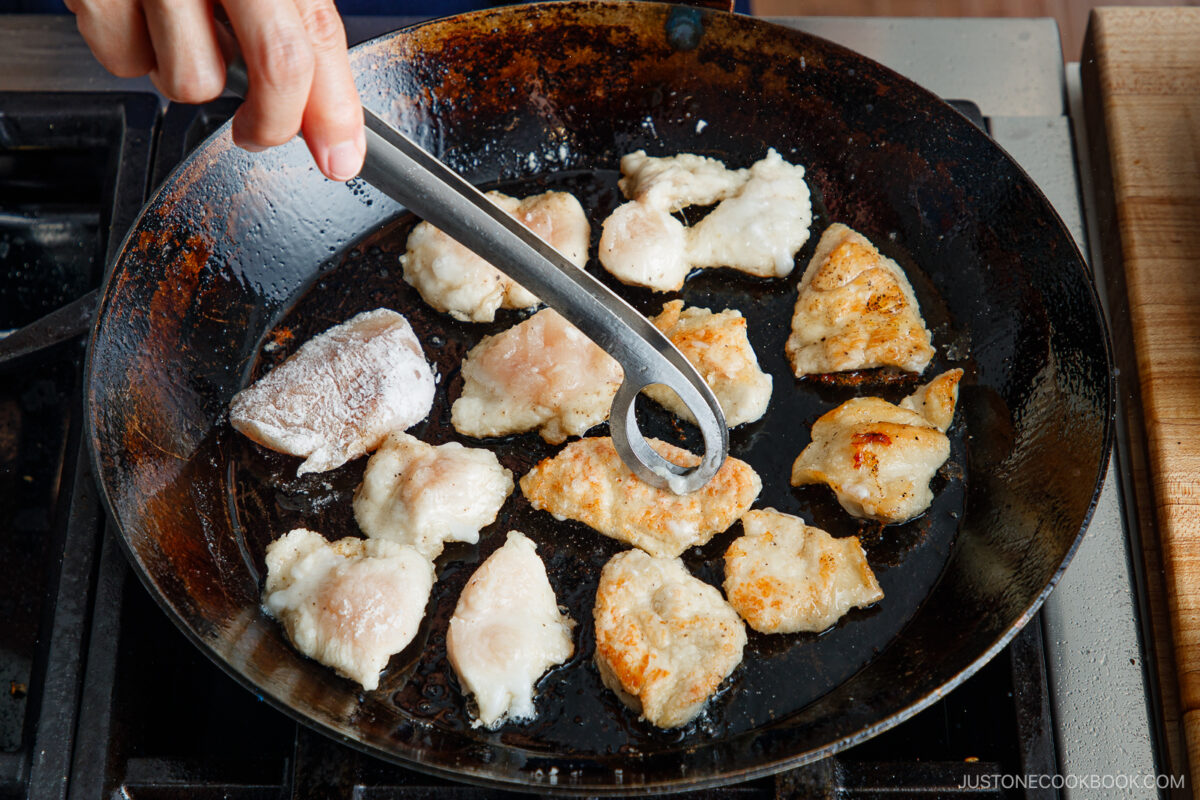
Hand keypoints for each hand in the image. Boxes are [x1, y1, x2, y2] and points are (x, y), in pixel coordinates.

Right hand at [68, 0, 364, 181]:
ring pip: (188, 81)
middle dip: (273, 122)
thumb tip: (328, 112)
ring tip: (184, 29)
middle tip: (258, 131)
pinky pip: (120, 60)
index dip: (335, 110)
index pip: (315, 37)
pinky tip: (139, 12)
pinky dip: (131, 50)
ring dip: (190, 74)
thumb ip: (299, 20)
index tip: (341, 156)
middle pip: (273, 64)